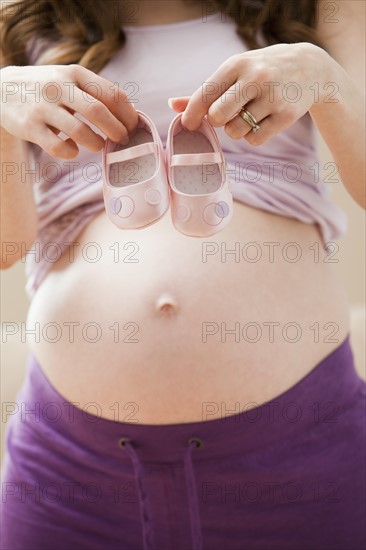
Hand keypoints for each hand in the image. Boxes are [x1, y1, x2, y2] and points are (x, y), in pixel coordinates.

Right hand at [0, 64, 138, 158]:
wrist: (1, 89)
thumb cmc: (47, 88)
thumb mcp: (69, 79)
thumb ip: (95, 92)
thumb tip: (131, 115)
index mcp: (74, 73)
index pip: (112, 94)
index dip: (128, 114)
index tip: (134, 127)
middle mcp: (59, 87)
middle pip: (98, 112)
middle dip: (116, 131)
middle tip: (122, 140)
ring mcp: (43, 107)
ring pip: (80, 132)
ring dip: (96, 143)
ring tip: (98, 145)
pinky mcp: (30, 127)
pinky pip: (58, 147)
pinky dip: (71, 152)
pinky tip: (72, 150)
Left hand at [169, 42, 329, 145]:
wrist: (309, 68)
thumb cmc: (260, 72)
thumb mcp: (234, 73)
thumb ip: (205, 92)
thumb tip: (173, 106)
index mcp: (236, 64)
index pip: (205, 95)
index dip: (192, 114)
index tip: (189, 125)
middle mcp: (255, 78)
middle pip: (218, 117)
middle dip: (218, 122)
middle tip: (227, 115)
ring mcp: (272, 97)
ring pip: (236, 132)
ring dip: (237, 130)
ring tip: (249, 115)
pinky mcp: (286, 116)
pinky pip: (254, 141)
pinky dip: (253, 137)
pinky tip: (262, 121)